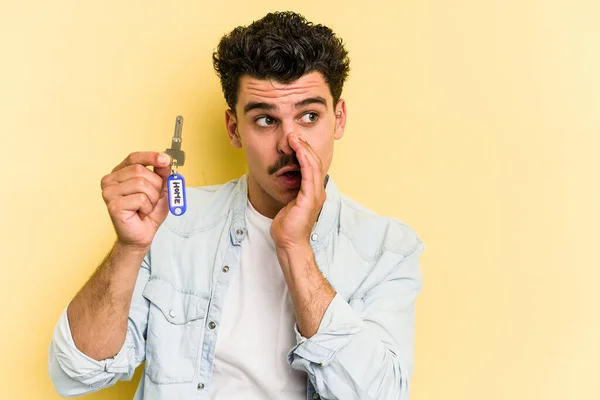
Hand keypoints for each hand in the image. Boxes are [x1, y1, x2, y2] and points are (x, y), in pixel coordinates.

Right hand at [100, 151, 171, 250]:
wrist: (142, 234)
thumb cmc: (148, 212)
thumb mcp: (160, 189)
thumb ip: (162, 173)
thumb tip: (165, 158)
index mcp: (120, 173)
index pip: (134, 157)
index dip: (150, 156)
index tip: (165, 159)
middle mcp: (110, 180)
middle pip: (140, 170)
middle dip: (155, 185)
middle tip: (152, 199)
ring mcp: (109, 192)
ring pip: (141, 184)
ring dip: (152, 198)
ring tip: (146, 207)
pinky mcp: (113, 205)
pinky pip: (140, 199)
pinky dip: (147, 207)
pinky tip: (140, 213)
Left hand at [271, 134, 325, 251]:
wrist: (289, 243)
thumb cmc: (288, 227)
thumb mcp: (290, 204)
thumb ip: (293, 192)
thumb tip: (289, 181)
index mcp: (314, 193)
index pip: (313, 167)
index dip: (305, 152)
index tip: (295, 142)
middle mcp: (318, 192)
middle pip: (315, 163)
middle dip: (305, 147)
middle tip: (294, 135)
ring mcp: (315, 195)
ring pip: (313, 166)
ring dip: (304, 150)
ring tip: (295, 139)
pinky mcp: (309, 199)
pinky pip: (308, 175)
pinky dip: (304, 160)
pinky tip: (298, 151)